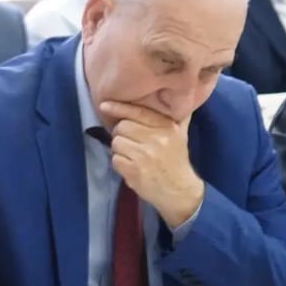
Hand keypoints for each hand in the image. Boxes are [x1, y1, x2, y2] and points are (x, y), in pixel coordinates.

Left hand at [102, 101, 204, 227]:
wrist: (179, 190)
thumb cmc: (176, 159)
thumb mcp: (181, 134)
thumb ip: (177, 116)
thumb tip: (176, 95)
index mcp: (168, 127)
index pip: (139, 112)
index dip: (119, 108)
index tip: (104, 105)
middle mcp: (157, 139)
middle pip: (122, 126)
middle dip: (122, 133)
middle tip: (131, 142)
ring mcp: (145, 155)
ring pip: (116, 142)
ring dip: (120, 149)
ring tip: (132, 155)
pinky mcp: (134, 170)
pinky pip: (115, 159)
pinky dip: (119, 163)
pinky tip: (131, 166)